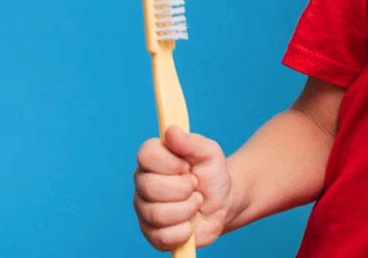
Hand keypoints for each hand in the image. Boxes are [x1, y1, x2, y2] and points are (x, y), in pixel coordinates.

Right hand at [133, 125, 233, 250]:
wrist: (224, 203)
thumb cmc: (212, 175)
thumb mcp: (209, 152)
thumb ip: (190, 142)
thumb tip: (170, 130)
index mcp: (152, 159)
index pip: (145, 155)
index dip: (170, 162)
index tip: (187, 166)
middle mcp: (143, 183)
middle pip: (150, 187)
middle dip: (183, 188)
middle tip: (194, 186)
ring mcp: (145, 210)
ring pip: (157, 214)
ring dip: (187, 209)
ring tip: (195, 203)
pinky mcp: (152, 234)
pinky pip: (162, 237)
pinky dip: (184, 231)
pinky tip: (190, 223)